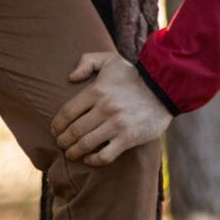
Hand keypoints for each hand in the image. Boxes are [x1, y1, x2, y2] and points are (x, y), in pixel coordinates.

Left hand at [52, 53, 171, 165]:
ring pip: (86, 144)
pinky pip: (105, 155)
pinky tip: (89, 159)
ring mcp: (116, 125)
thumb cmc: (134, 76)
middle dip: (63, 140)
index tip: (54, 130)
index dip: (56, 124)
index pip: (67, 112)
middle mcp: (104, 108)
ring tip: (70, 153)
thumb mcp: (110, 59)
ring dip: (73, 152)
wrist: (165, 88)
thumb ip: (87, 61)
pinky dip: (93, 160)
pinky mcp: (128, 138)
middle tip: (61, 144)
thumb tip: (70, 77)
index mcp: (96, 90)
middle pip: (74, 131)